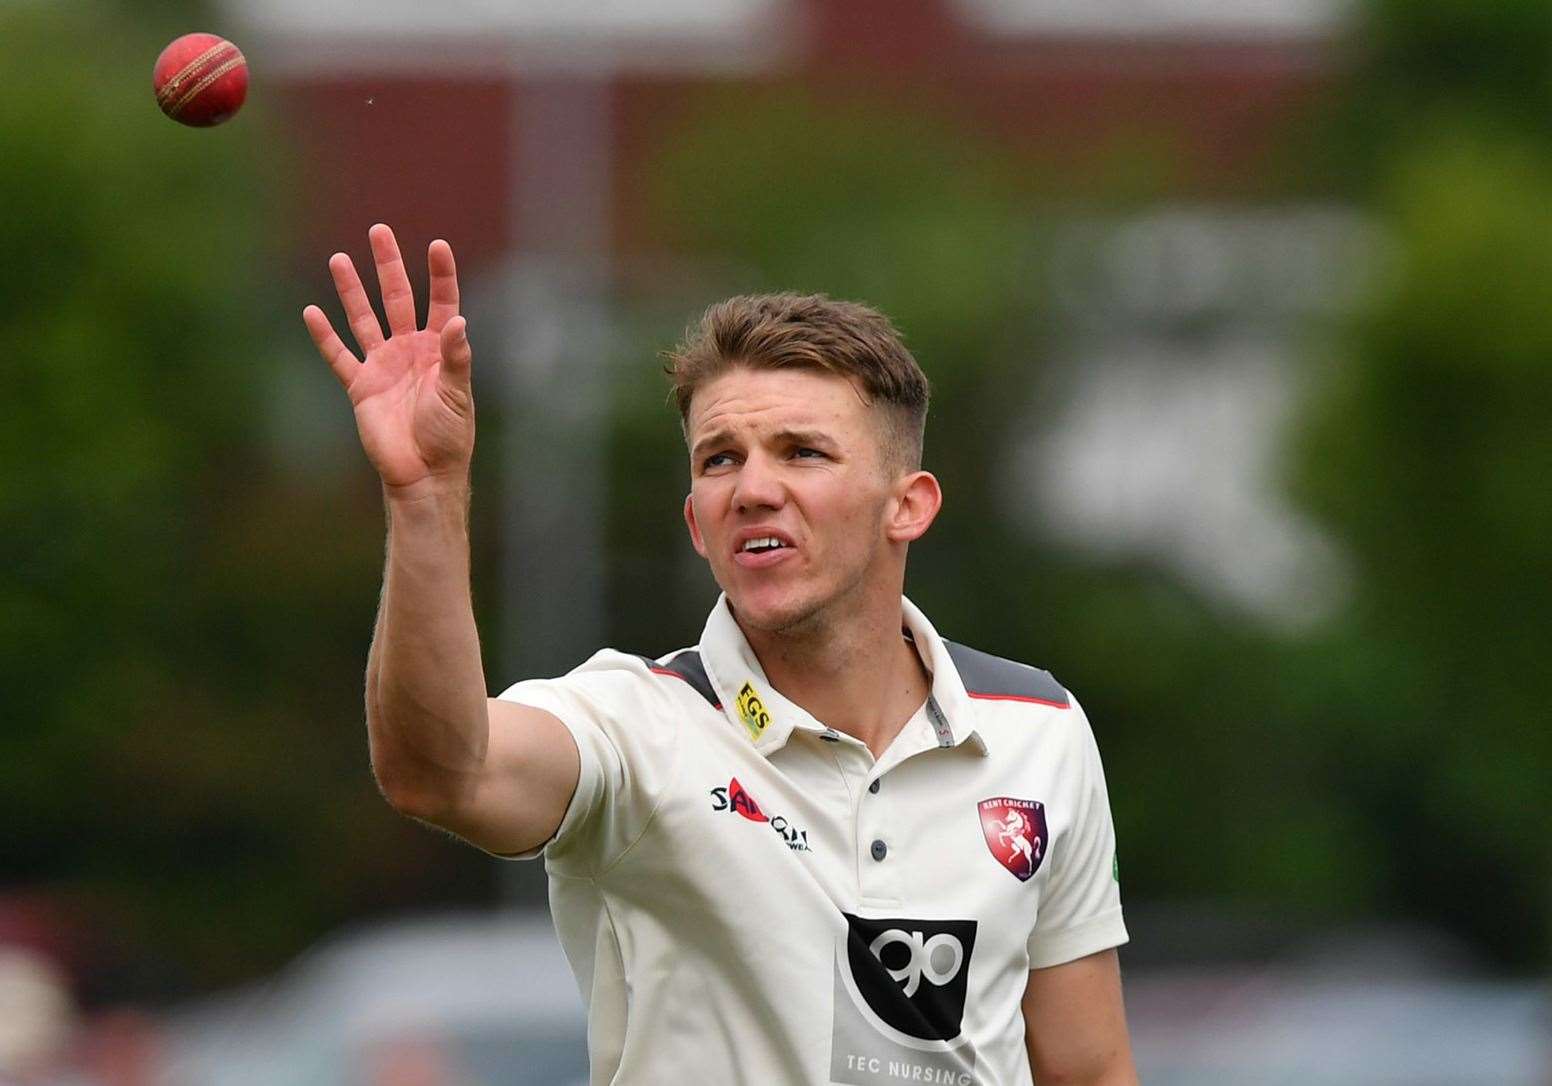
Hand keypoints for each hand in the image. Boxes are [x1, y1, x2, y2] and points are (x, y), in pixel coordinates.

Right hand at [303, 224, 474, 492]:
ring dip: (352, 290)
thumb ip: (456, 357)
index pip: (441, 302)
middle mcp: (410, 350)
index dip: (440, 275)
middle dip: (389, 266)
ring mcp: (383, 366)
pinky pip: (338, 355)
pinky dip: (325, 336)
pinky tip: (312, 311)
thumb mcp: (458, 394)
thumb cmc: (449, 436)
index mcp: (439, 349)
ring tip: (339, 259)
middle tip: (380, 231)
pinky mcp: (360, 386)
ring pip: (364, 318)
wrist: (423, 473)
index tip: (438, 245)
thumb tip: (458, 321)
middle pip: (398, 298)